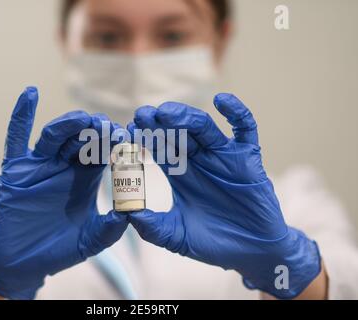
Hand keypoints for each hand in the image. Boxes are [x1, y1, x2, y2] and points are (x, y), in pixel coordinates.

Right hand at [0, 87, 127, 299]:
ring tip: (84, 119)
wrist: (24, 263)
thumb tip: (129, 215)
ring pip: (55, 136)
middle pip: (82, 139)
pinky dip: (21, 116)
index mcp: (86, 177)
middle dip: (96, 131)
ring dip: (69, 125)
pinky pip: (16, 139)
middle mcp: (65, 166)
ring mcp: (40, 165)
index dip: (115, 144)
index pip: (103, 153)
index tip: (128, 138)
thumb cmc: (59, 249)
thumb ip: (108, 229)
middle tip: (109, 127)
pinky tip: (30, 93)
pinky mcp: (16, 170)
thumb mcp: (89, 240)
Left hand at [127, 94, 320, 298]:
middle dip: (159, 124)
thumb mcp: (176, 236)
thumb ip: (153, 227)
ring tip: (167, 113)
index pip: (158, 149)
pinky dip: (237, 112)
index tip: (129, 130)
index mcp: (179, 174)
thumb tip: (127, 214)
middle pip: (177, 133)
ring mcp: (223, 156)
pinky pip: (245, 129)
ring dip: (186, 117)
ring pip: (203, 127)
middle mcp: (198, 160)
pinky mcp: (247, 157)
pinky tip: (222, 100)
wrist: (251, 252)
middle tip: (142, 115)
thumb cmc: (213, 242)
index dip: (145, 139)